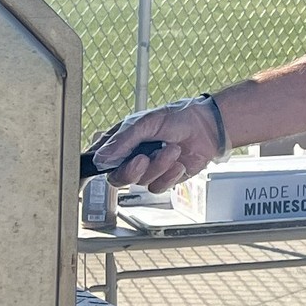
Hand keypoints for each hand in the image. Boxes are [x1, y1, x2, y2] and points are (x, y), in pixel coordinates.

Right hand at [90, 97, 227, 192]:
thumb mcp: (145, 124)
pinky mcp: (165, 178)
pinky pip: (159, 187)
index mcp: (121, 142)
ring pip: (142, 182)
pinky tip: (179, 163)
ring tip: (173, 149)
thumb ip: (123, 141)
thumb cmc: (176, 119)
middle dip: (131, 171)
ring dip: (159, 166)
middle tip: (143, 158)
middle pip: (118, 179)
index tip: (108, 164)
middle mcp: (131, 158)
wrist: (206, 127)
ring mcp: (149, 170)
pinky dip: (170, 175)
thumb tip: (100, 158)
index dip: (99, 165)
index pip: (100, 159)